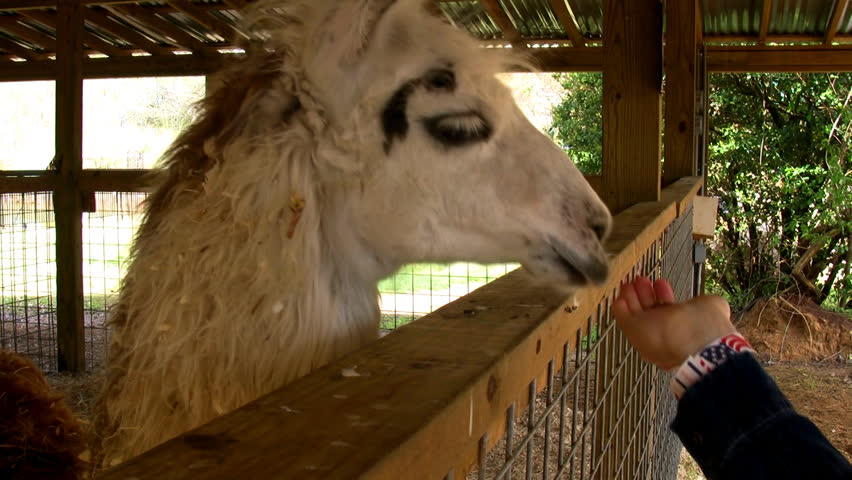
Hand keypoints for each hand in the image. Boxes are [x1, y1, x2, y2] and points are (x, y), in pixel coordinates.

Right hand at [613, 277, 734, 369]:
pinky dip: (620, 309)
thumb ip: (707, 304)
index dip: (662, 295)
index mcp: (680, 327)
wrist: (694, 339)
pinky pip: (623, 318)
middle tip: (641, 279)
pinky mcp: (632, 331)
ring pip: (635, 312)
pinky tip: (619, 298)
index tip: (660, 282)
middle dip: (644, 292)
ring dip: (631, 296)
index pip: (667, 310)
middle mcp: (663, 331)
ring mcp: (647, 331)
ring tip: (630, 282)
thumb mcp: (713, 307)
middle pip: (649, 310)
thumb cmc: (706, 323)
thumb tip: (708, 303)